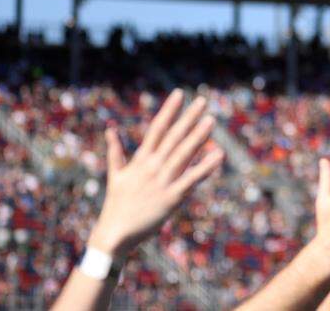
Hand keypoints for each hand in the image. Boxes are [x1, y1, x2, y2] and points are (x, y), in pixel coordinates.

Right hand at [88, 89, 224, 255]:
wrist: (114, 235)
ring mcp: (162, 181)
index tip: (179, 94)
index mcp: (140, 160)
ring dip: (198, 137)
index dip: (169, 110)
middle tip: (203, 100)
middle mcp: (152, 167)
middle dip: (188, 118)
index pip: (157, 129)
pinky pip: (192, 179)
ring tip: (211, 120)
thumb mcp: (115, 175)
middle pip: (173, 137)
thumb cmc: (116, 205)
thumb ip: (115, 152)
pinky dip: (205, 167)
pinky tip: (219, 155)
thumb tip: (110, 129)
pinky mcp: (171, 197)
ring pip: (183, 154)